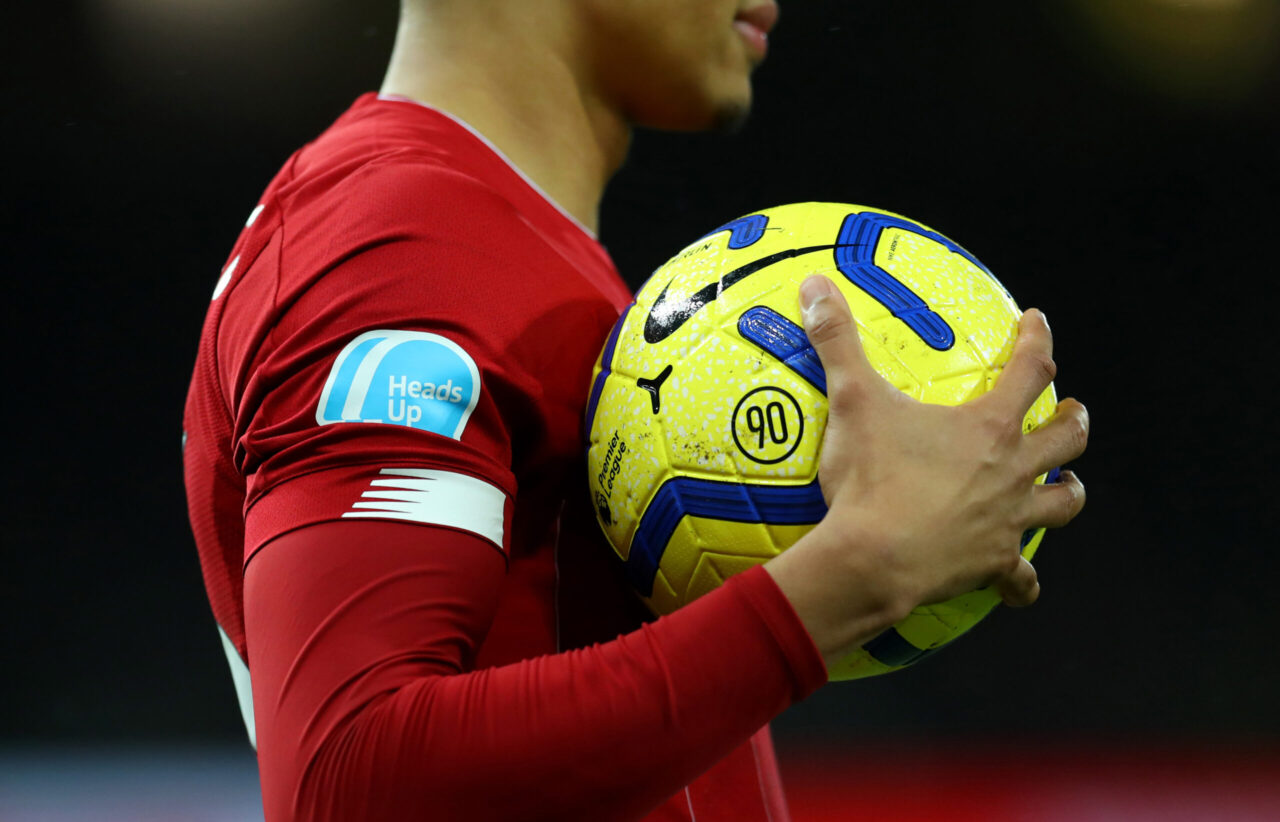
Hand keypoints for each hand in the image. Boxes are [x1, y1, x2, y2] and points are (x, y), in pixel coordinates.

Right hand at [764, 275, 1087, 666]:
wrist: (873, 559)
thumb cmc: (870, 479)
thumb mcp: (852, 400)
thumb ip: (837, 340)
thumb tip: (815, 286)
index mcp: (987, 427)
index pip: (1029, 370)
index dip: (1037, 341)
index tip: (1037, 324)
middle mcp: (1011, 472)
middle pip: (1065, 440)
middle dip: (1072, 421)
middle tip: (1072, 411)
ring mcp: (1007, 521)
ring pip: (1061, 505)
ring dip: (1066, 492)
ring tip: (1066, 485)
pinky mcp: (993, 564)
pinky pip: (1021, 579)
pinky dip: (1022, 581)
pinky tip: (1020, 584)